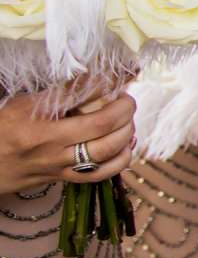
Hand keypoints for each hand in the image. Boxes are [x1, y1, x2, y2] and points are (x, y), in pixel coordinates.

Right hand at [0, 84, 136, 192]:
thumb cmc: (3, 129)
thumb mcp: (24, 103)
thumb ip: (60, 93)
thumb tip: (98, 79)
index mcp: (37, 118)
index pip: (80, 96)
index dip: (107, 84)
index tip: (118, 79)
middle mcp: (50, 144)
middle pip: (102, 125)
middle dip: (124, 109)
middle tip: (126, 101)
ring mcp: (58, 164)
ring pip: (107, 151)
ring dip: (126, 132)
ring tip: (126, 121)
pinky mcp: (63, 179)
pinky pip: (101, 174)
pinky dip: (121, 159)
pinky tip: (124, 146)